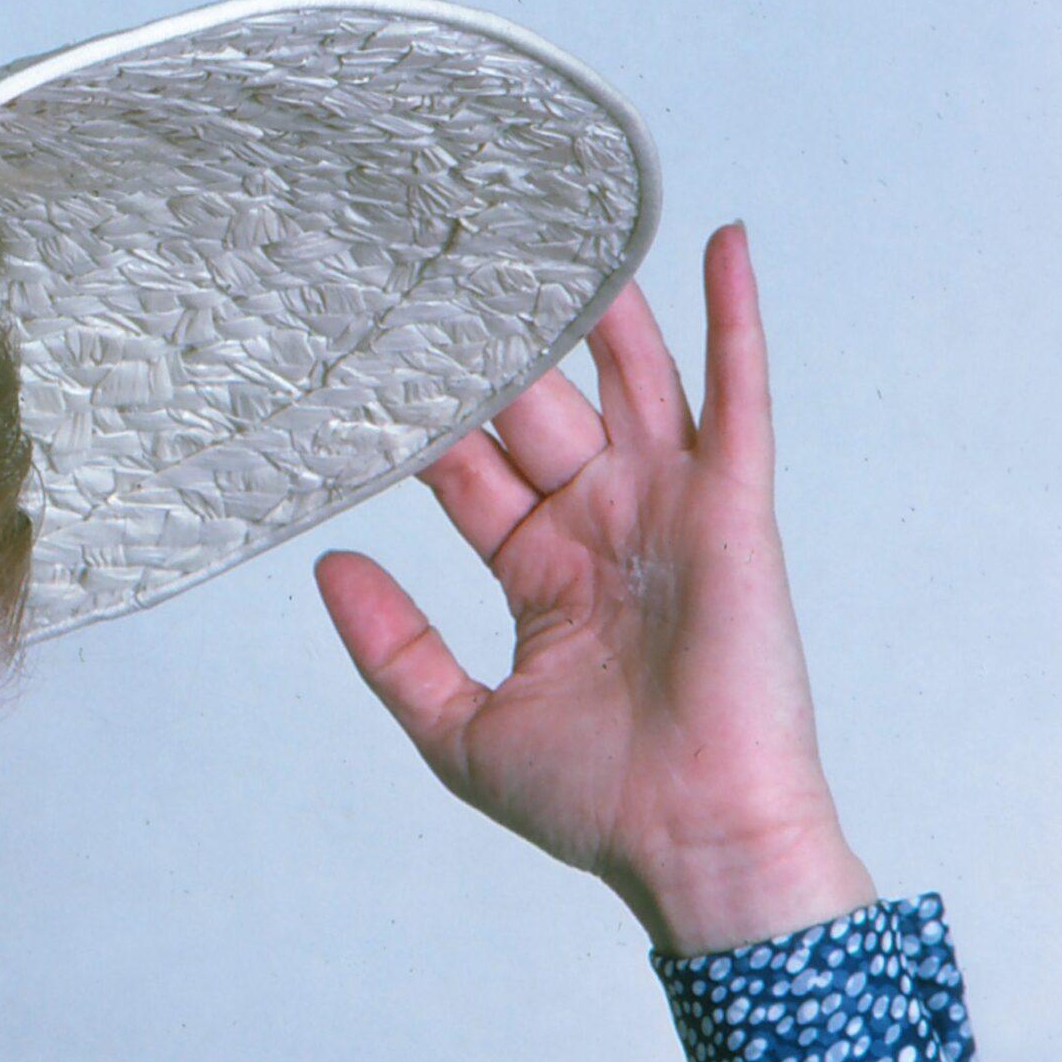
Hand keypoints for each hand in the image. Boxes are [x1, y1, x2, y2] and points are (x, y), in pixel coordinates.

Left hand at [312, 222, 876, 955]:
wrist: (693, 842)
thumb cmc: (593, 803)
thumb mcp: (456, 725)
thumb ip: (390, 647)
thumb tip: (325, 564)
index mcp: (543, 573)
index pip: (469, 471)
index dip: (422, 416)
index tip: (368, 353)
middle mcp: (604, 528)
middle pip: (536, 410)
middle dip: (493, 343)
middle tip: (440, 259)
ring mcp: (669, 512)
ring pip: (629, 381)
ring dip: (600, 308)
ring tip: (560, 219)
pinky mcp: (732, 510)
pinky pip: (736, 397)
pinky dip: (731, 320)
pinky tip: (721, 245)